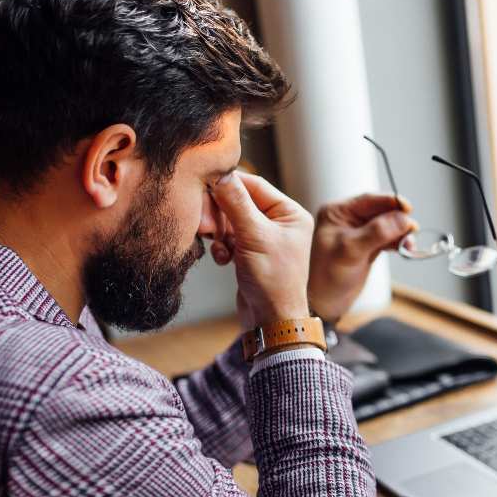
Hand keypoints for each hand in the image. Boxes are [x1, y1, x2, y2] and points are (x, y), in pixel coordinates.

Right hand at [209, 171, 312, 329]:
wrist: (271, 321)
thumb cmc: (274, 281)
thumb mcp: (254, 237)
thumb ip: (236, 203)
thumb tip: (221, 174)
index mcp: (290, 213)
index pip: (254, 185)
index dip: (229, 185)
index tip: (205, 185)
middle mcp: (279, 222)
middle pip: (239, 201)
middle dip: (220, 213)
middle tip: (206, 225)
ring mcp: (264, 237)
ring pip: (230, 220)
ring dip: (220, 232)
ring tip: (219, 247)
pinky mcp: (250, 252)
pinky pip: (229, 237)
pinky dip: (222, 246)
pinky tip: (223, 260)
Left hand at [308, 194, 416, 323]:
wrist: (326, 302)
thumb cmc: (328, 275)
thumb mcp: (351, 250)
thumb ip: (377, 232)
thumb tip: (403, 218)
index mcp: (337, 212)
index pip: (368, 200)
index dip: (390, 202)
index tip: (408, 207)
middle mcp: (348, 219)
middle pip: (381, 211)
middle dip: (398, 219)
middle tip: (412, 230)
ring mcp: (359, 232)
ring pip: (388, 224)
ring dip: (401, 232)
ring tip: (409, 244)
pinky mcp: (368, 245)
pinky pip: (389, 237)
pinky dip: (399, 241)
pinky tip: (405, 248)